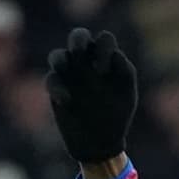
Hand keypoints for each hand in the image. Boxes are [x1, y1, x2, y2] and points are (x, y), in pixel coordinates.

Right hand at [45, 27, 137, 163]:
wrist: (100, 142)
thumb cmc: (117, 115)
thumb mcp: (127, 94)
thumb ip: (124, 72)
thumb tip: (115, 54)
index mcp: (107, 61)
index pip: (104, 40)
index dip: (104, 47)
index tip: (105, 70)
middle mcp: (87, 63)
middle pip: (78, 37)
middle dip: (77, 39)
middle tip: (79, 50)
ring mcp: (70, 74)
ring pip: (58, 55)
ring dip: (60, 59)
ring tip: (64, 67)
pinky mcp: (56, 89)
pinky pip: (51, 79)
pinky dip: (57, 87)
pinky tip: (67, 101)